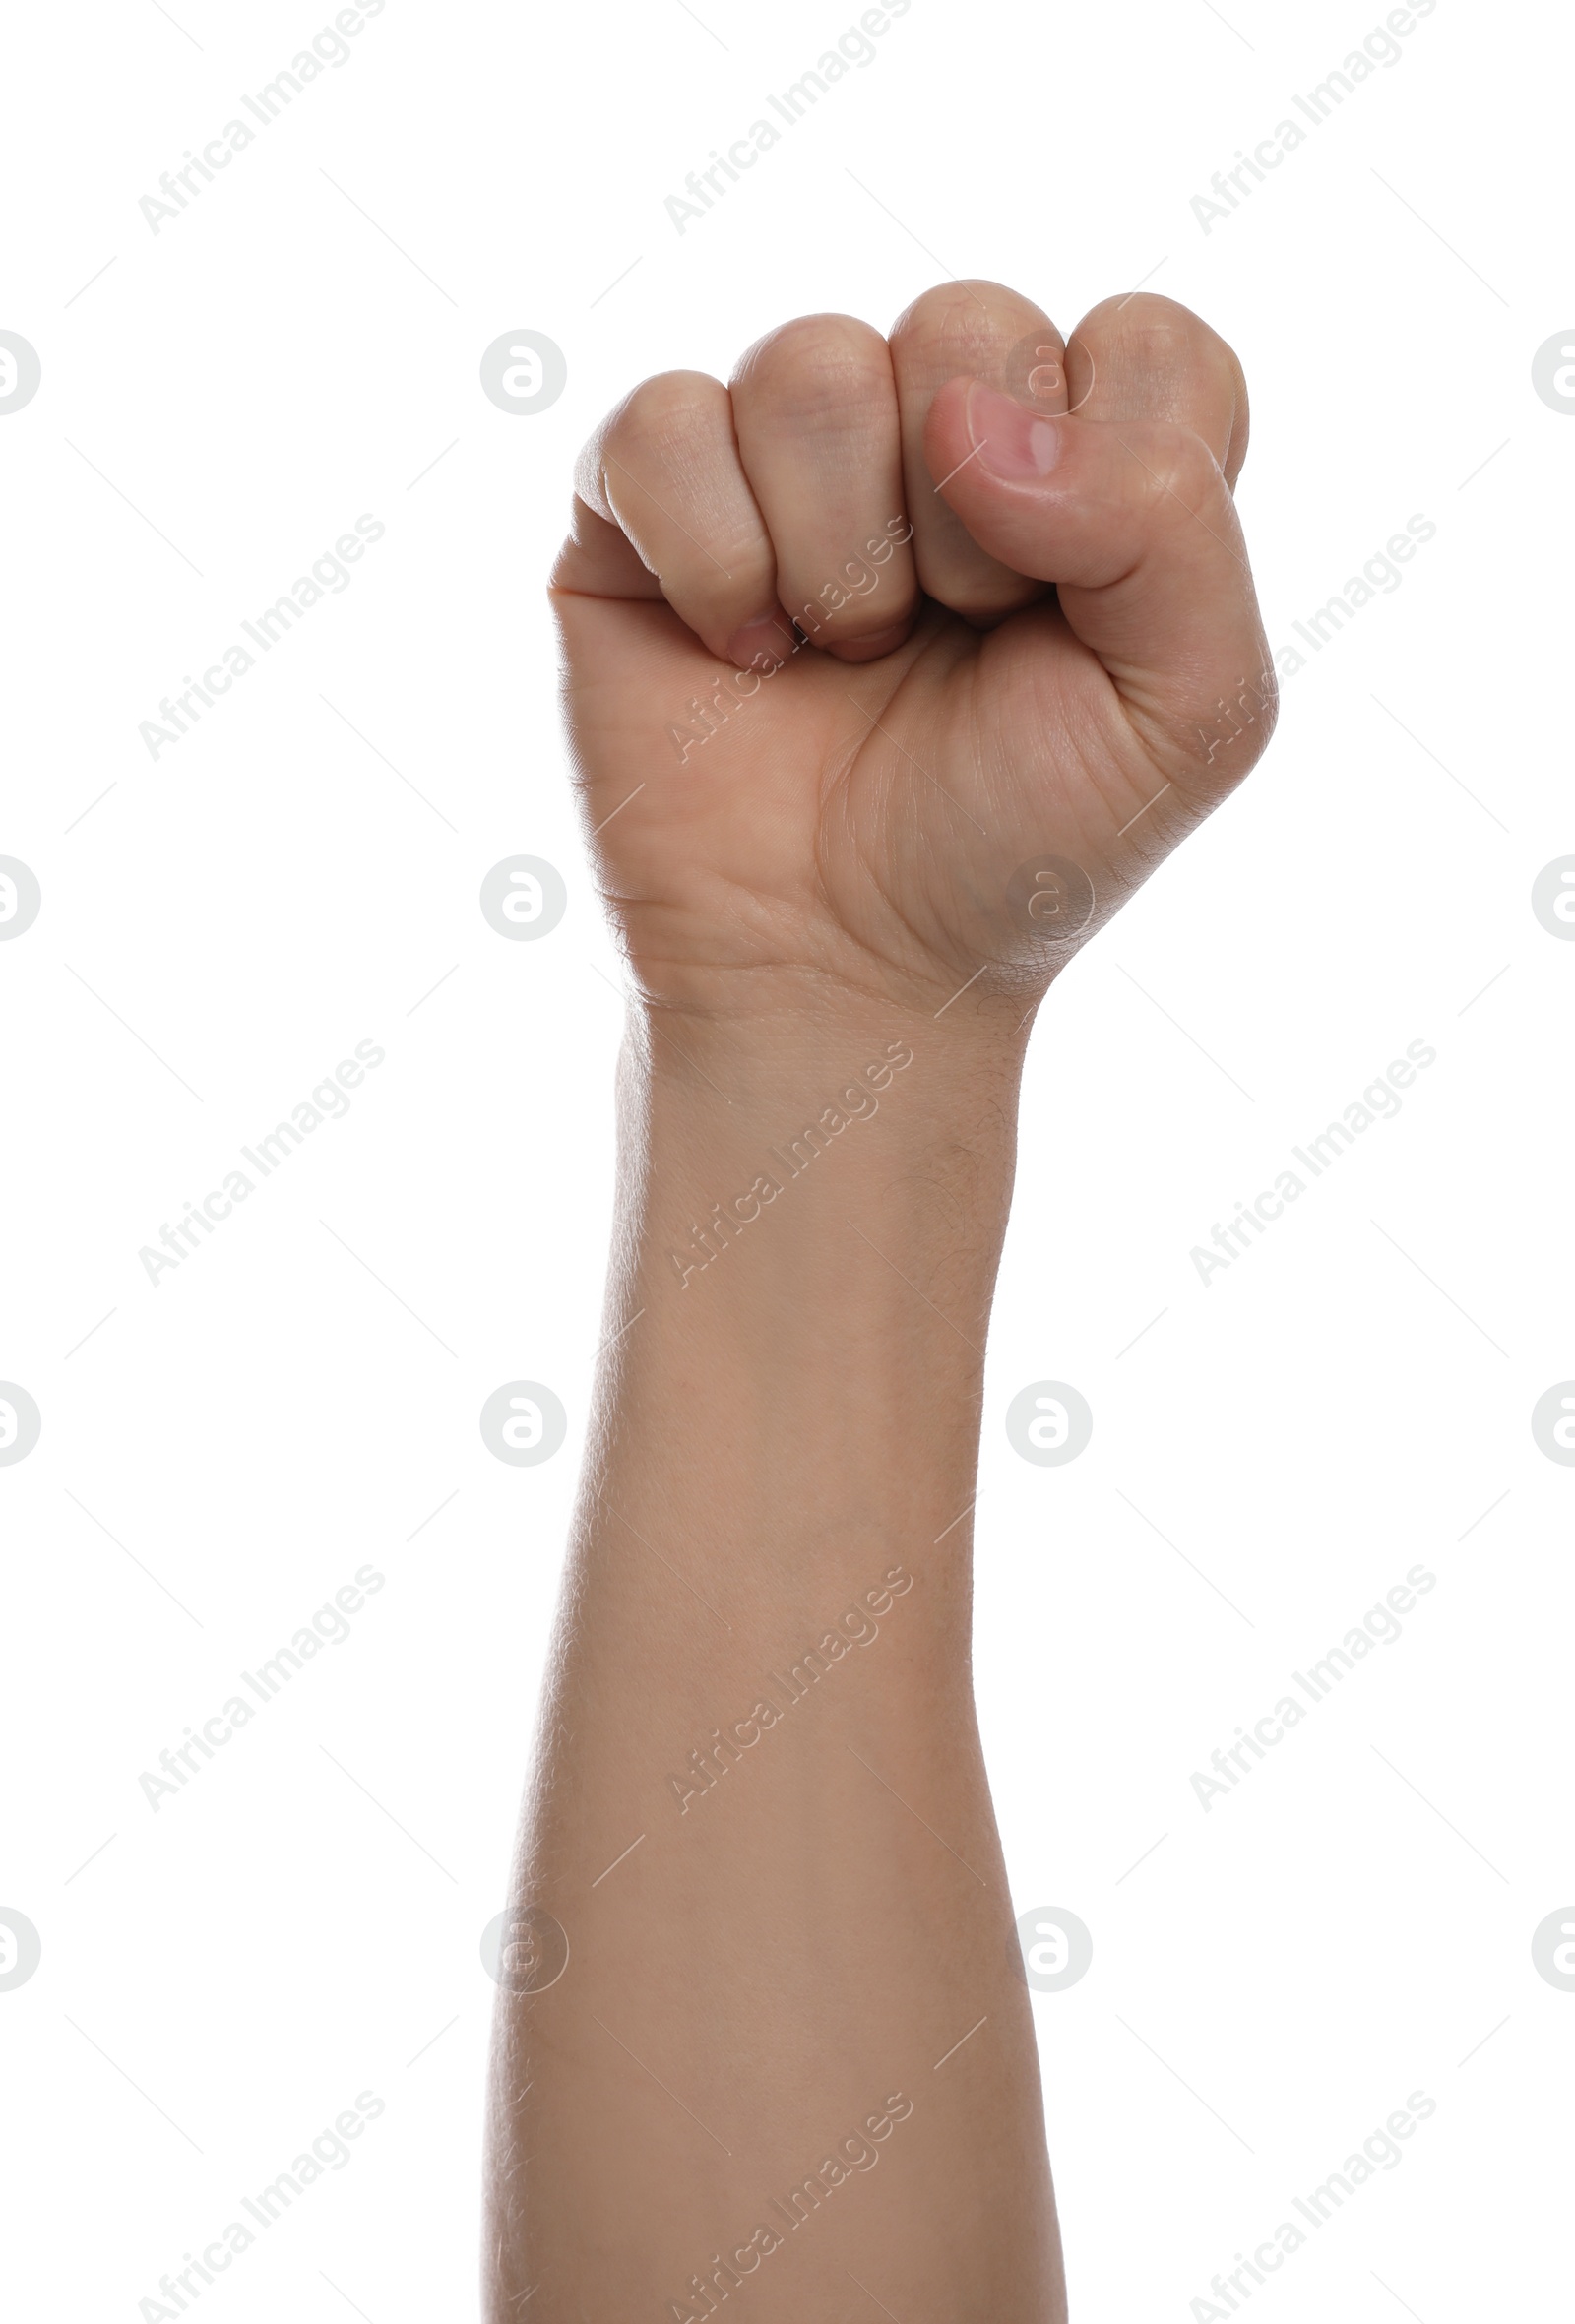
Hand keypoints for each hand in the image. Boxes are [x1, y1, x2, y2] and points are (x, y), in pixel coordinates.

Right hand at [551, 280, 1274, 1029]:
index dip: (1115, 470)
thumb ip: (1169, 523)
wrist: (845, 974)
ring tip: (843, 658)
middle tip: (948, 643)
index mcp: (1092, 466)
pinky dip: (712, 561)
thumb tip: (967, 418)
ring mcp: (786, 459)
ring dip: (838, 555)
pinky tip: (742, 652)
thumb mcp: (1189, 711)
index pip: (1143, 341)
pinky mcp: (645, 503)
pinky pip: (661, 423)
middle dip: (966, 527)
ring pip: (809, 361)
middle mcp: (941, 433)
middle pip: (967, 322)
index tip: (1073, 612)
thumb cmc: (1019, 849)